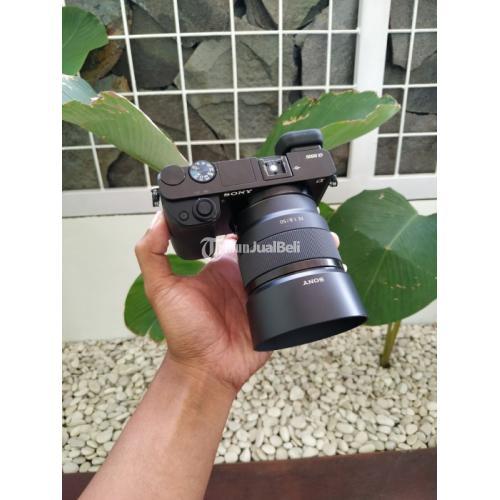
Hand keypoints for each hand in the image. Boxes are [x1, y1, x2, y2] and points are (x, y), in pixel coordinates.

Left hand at [135, 212, 339, 393]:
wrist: (207, 369)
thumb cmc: (183, 332)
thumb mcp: (161, 288)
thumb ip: (153, 253)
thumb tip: (159, 218)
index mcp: (219, 266)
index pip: (235, 233)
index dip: (242, 217)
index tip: (252, 200)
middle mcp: (241, 276)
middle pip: (263, 245)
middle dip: (278, 231)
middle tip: (291, 215)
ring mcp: (259, 293)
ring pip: (282, 266)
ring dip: (295, 254)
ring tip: (311, 237)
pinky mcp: (275, 311)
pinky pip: (292, 292)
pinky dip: (304, 281)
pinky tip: (315, 266)